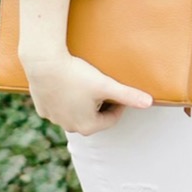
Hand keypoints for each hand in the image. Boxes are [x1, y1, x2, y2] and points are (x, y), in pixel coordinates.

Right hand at [24, 52, 151, 135]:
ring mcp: (54, 119)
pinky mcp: (42, 109)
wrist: (44, 63)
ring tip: (85, 84)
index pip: (111, 119)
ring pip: (75, 112)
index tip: (118, 90)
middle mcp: (70, 127)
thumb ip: (128, 95)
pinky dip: (65, 99)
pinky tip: (67, 85)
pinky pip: (59, 106)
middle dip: (100, 104)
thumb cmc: (76, 75)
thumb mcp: (105, 85)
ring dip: (83, 102)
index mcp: (88, 126)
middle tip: (102, 86)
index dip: (119, 104)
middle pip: (93, 117)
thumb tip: (150, 103)